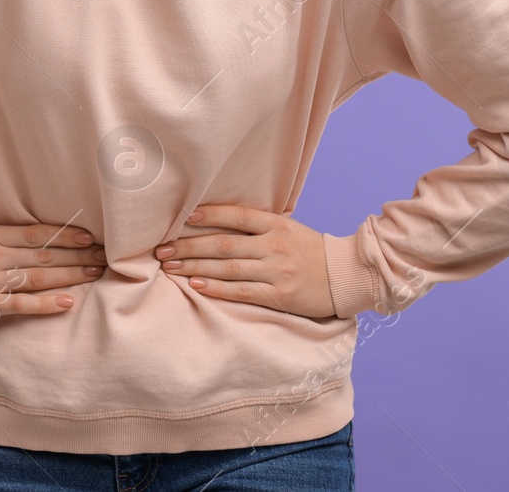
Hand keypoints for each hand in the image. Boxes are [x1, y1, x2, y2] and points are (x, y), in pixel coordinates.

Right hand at [0, 223, 107, 327]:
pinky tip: (68, 301)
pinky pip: (23, 304)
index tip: (89, 236)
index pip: (37, 233)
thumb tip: (30, 238)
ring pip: (39, 278)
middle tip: (104, 256)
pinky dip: (47, 303)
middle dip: (78, 256)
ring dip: (71, 276)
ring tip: (95, 274)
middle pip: (45, 255)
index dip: (66, 234)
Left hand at [153, 204, 335, 318]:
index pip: (237, 215)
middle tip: (162, 249)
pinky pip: (241, 291)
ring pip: (227, 267)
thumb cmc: (309, 251)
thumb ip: (257, 226)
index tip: (183, 217)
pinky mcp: (279, 294)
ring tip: (170, 267)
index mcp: (276, 224)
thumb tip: (213, 221)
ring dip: (194, 266)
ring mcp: (277, 270)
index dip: (209, 215)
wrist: (345, 276)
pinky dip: (216, 287)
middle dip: (188, 246)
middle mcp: (274, 245)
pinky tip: (195, 284)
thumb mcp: (287, 229)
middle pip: (223, 244)